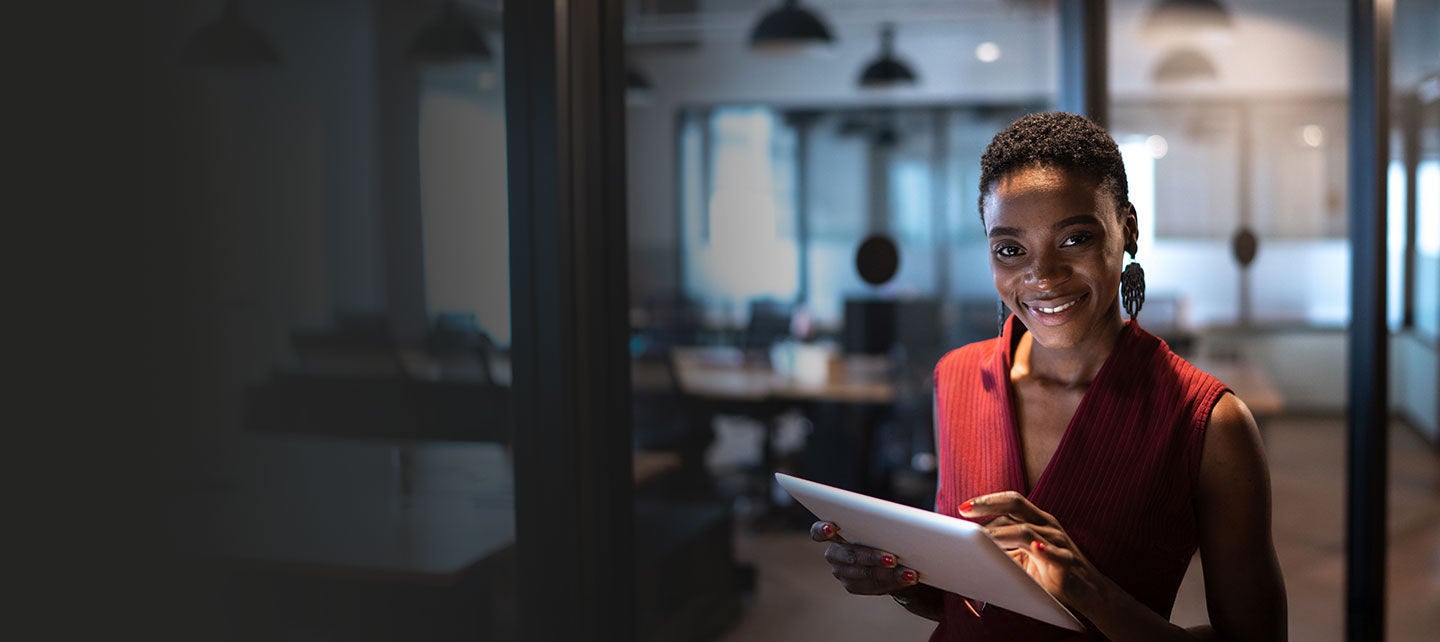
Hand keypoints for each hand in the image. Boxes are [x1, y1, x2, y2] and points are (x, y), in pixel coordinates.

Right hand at [809, 520, 919, 595]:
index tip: (832, 528)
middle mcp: (833, 554)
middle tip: (892, 558)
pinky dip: (893, 582)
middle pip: (851, 556)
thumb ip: (877, 521)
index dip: (822, 530)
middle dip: (873, 557)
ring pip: (865, 574)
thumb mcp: (876, 524)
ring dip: (889, 574)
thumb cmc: (879, 533)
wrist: (886, 559)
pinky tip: (908, 578)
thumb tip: (896, 519)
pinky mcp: (853, 586)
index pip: (818, 531)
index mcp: (832, 533)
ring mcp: (841, 572)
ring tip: (909, 572)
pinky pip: (873, 586)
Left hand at [960, 491, 1107, 609]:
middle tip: (964, 510)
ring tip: (980, 537)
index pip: (1011, 502)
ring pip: (1026, 530)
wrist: (1090, 594)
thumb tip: (970, 549)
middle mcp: (1047, 525)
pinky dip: (1043, 550)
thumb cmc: (1052, 574)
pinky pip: (1053, 554)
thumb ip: (1004, 548)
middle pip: (1016, 505)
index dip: (988, 501)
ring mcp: (1058, 541)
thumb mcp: (1025, 557)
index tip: (964, 507)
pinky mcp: (1066, 562)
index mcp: (1037, 521)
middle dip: (988, 504)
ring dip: (1000, 533)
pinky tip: (1034, 549)